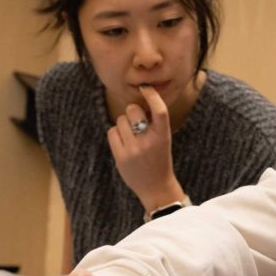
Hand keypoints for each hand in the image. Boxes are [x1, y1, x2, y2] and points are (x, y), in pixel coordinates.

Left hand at [106, 85, 184, 210]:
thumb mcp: (163, 141)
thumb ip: (153, 124)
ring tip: (131, 137)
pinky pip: (112, 132)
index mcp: (163, 136)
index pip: (159, 111)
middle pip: (133, 110)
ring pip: (120, 120)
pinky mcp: (121, 157)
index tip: (146, 87)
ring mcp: (134, 150)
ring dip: (124, 125)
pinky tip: (123, 143)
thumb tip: (137, 105)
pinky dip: (116, 134)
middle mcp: (149, 141)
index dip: (152, 96)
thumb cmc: (159, 159)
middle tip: (137, 122)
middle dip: (133, 112)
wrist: (156, 187)